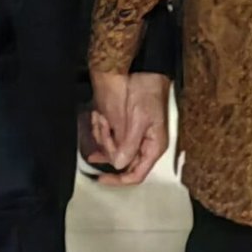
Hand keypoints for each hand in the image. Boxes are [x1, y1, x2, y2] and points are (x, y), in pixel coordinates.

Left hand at [87, 71, 170, 186]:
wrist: (141, 71)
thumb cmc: (147, 93)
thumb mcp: (139, 120)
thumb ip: (129, 145)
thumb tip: (119, 165)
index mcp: (153, 147)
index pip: (136, 174)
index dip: (118, 180)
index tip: (100, 179)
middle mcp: (143, 145)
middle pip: (120, 160)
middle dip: (107, 147)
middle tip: (103, 127)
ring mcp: (132, 136)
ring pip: (111, 149)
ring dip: (102, 136)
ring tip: (101, 117)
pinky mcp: (123, 127)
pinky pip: (108, 137)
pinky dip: (100, 130)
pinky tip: (98, 118)